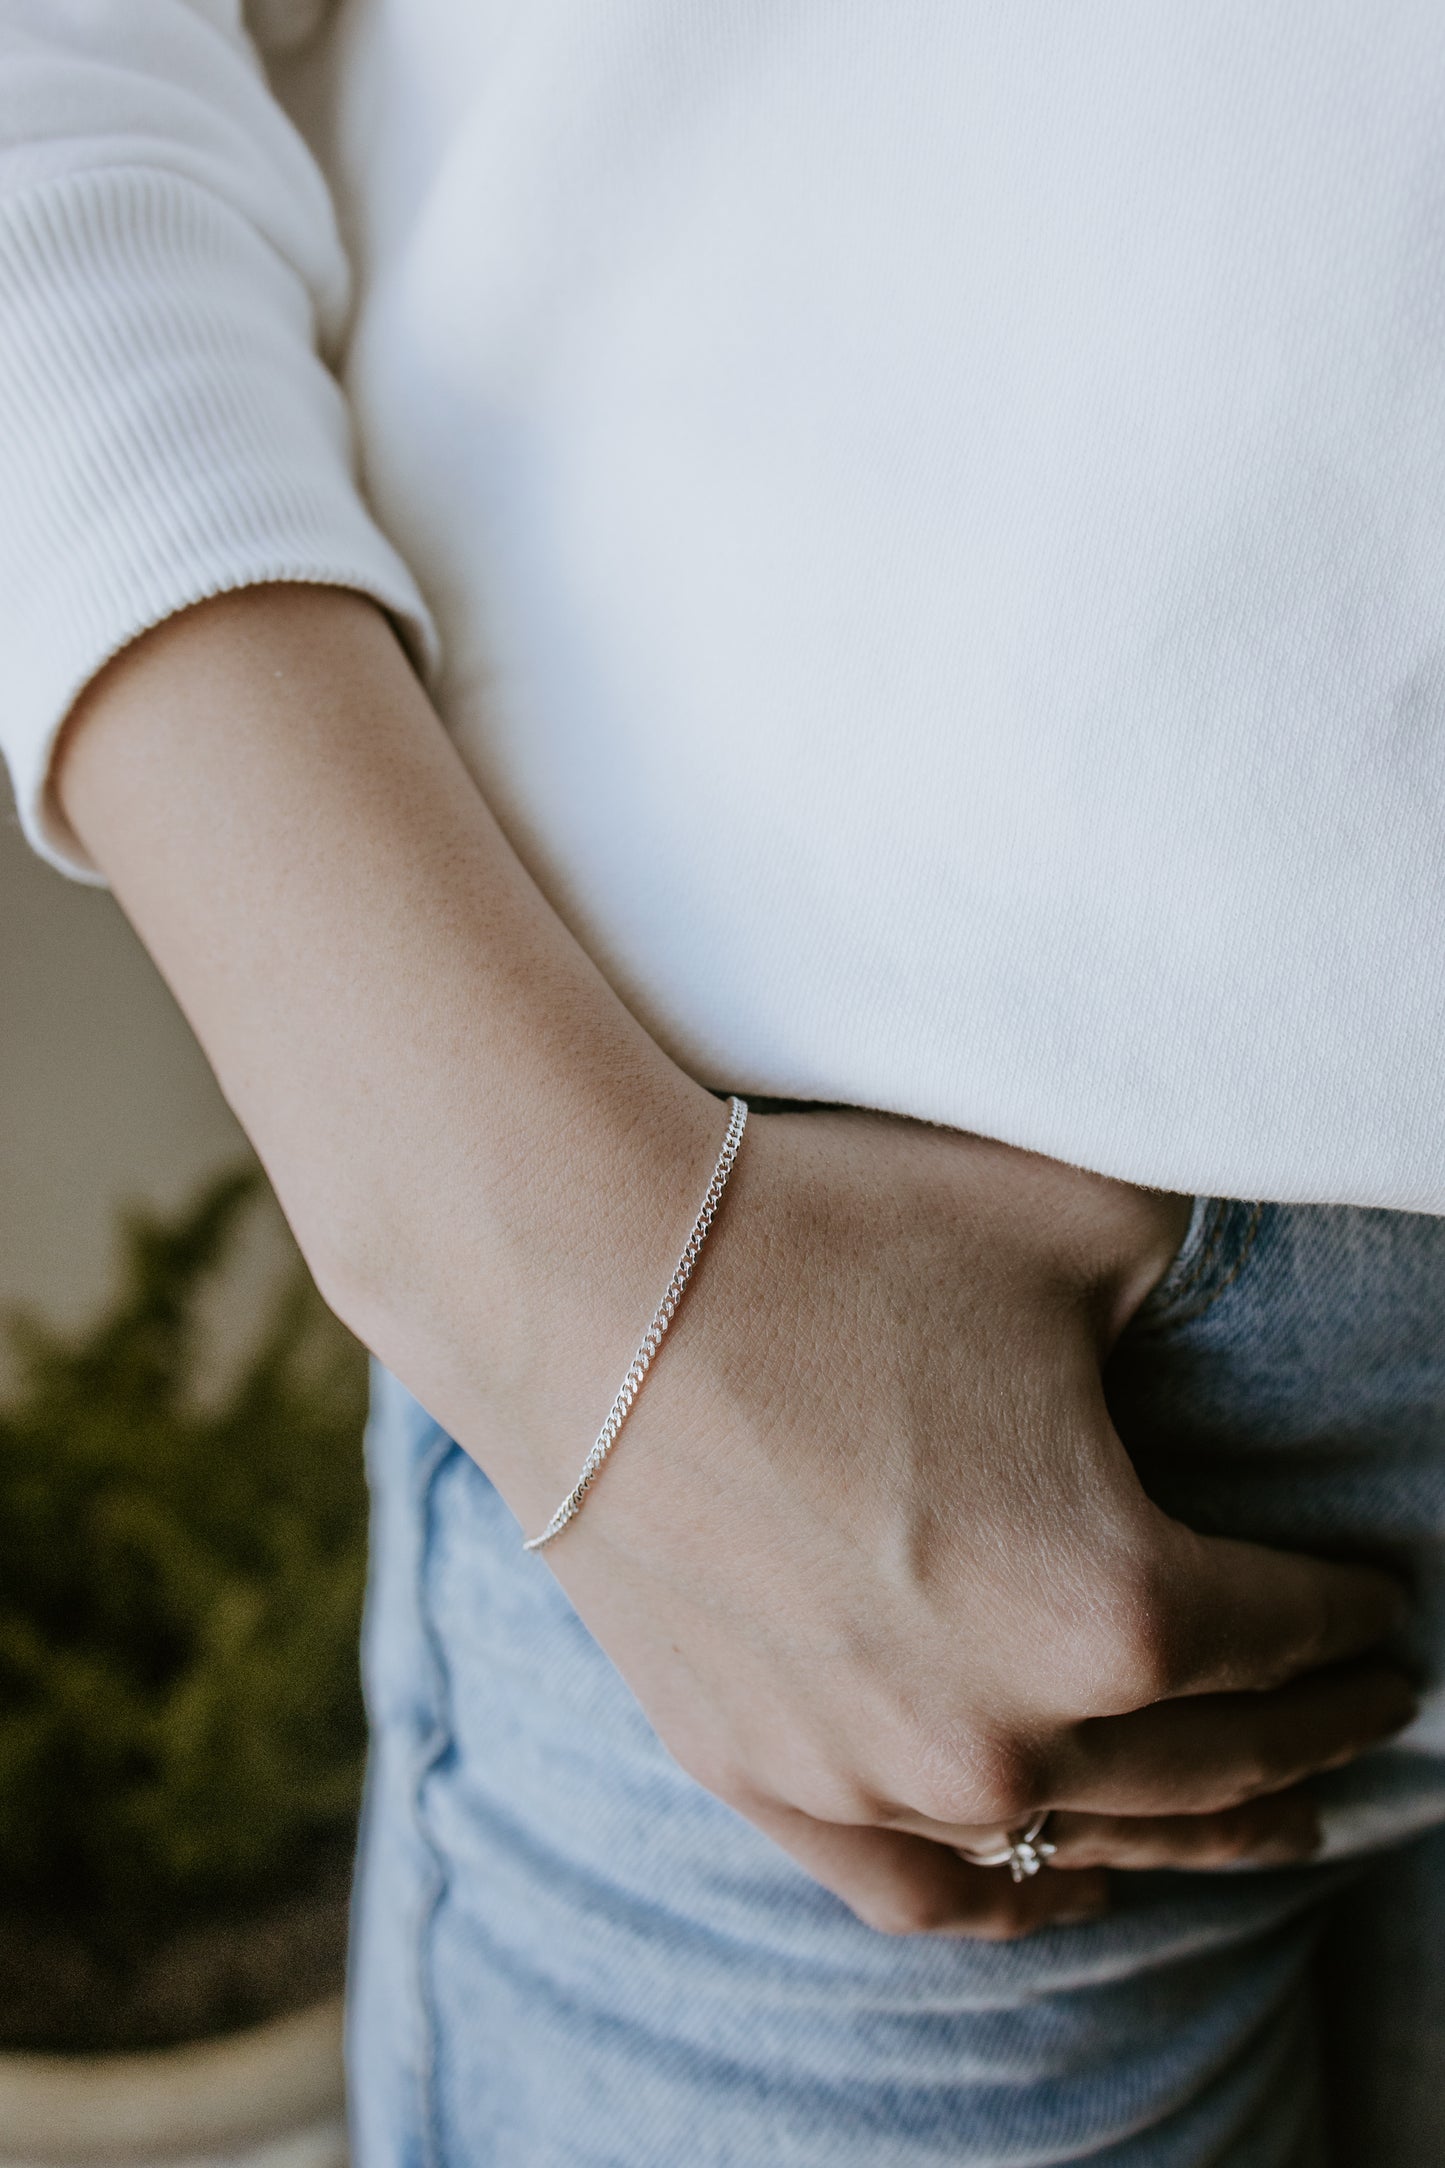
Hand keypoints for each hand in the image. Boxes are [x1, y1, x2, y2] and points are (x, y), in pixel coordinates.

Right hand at [52, 595, 1409, 1940]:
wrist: (584, 1282)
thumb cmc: (834, 1239)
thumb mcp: (1078, 1231)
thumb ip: (1199, 1293)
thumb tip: (1230, 1314)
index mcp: (1119, 1606)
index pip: (1296, 1632)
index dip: (1360, 1612)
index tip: (1381, 1597)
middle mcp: (1010, 1733)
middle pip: (1218, 1760)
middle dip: (1315, 1733)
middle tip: (1366, 1708)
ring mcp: (878, 1781)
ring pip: (1090, 1847)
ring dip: (1199, 1834)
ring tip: (1268, 1817)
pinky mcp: (765, 1782)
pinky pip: (928, 1894)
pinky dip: (1018, 1896)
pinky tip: (1065, 1884)